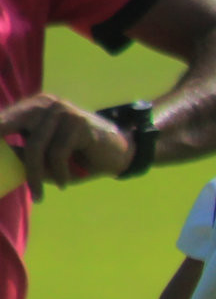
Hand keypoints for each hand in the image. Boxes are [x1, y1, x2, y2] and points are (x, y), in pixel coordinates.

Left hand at [0, 93, 132, 195]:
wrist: (120, 153)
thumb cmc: (79, 157)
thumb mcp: (46, 158)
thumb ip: (24, 155)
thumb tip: (4, 158)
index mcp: (33, 107)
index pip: (3, 120)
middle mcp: (45, 104)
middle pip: (12, 130)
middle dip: (11, 157)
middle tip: (16, 181)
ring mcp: (62, 111)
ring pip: (35, 146)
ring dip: (35, 175)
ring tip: (38, 194)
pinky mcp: (78, 123)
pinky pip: (57, 153)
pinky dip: (60, 173)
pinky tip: (65, 183)